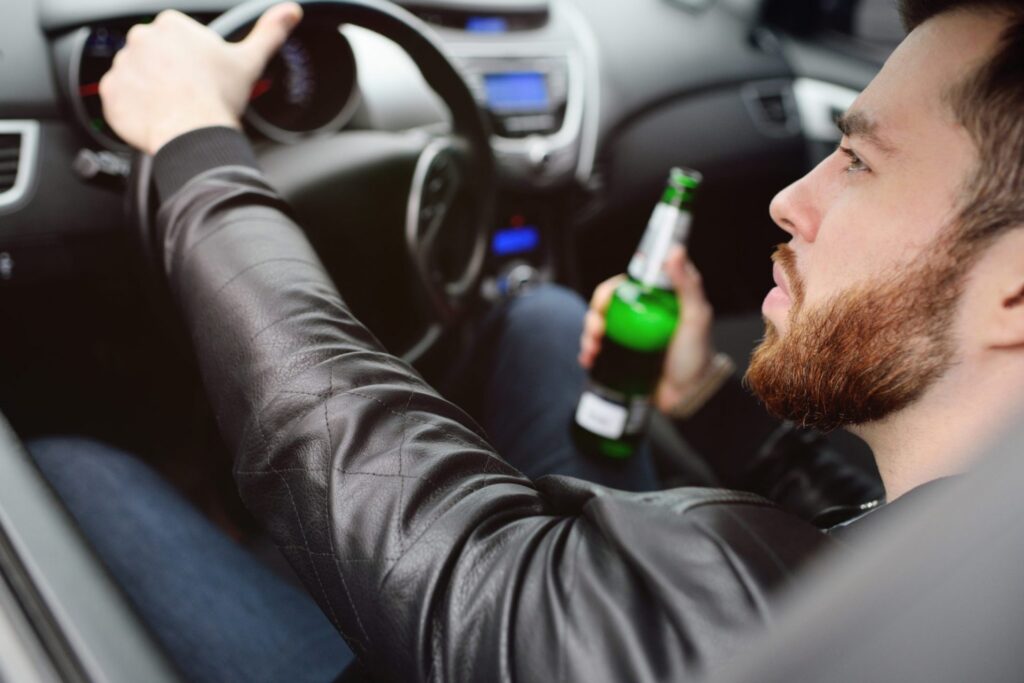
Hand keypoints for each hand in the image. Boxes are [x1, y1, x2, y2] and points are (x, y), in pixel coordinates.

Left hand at [99, 4, 302, 154]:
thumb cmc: (219, 97)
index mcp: (171, 24)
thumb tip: (291, 11)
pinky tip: (157, 117)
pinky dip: (134, 108)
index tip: (200, 77)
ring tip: (173, 108)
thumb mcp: (250, 60)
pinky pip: (120, 97)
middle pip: (155, 55)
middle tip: (188, 95)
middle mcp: (140, 37)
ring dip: (151, 89)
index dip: (191, 60)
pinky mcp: (110, 91)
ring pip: (137, 75)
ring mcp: (122, 64)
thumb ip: (270, 32)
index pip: (177, 38)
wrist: (192, 132)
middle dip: (168, 73)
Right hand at [579, 245, 716, 413]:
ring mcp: (628, 340)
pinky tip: (589, 359)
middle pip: (605, 307)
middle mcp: (639, 318)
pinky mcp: (621, 360)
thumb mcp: (696, 317)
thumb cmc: (697, 355)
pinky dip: (588, 352)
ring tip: (593, 348)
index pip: (625, 285)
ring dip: (588, 334)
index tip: (605, 300)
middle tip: (598, 329)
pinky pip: (597, 351)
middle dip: (594, 315)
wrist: (691, 397)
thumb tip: (675, 250)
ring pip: (597, 327)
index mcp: (655, 302)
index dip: (609, 290)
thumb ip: (686, 284)